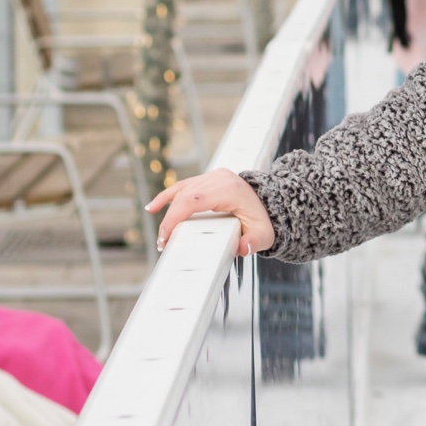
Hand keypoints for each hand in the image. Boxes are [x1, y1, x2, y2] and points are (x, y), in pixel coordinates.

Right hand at [146, 169, 275, 255]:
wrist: (271, 202)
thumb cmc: (265, 219)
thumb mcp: (264, 234)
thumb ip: (254, 242)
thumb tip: (242, 248)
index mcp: (230, 190)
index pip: (193, 201)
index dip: (175, 218)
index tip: (167, 236)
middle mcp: (220, 179)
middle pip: (184, 197)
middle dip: (170, 220)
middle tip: (164, 243)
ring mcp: (213, 176)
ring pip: (181, 190)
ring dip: (165, 208)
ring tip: (159, 231)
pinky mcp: (208, 178)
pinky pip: (184, 186)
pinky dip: (168, 196)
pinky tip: (153, 206)